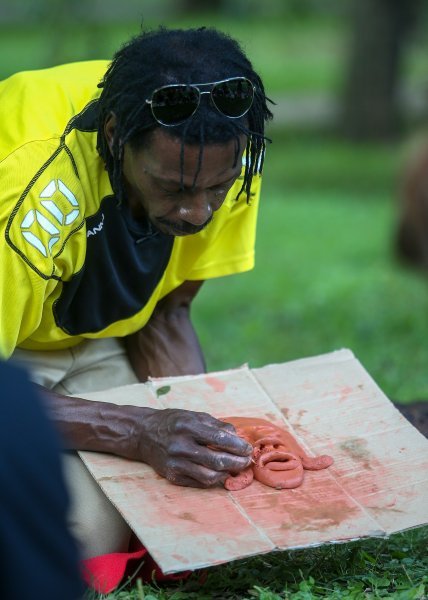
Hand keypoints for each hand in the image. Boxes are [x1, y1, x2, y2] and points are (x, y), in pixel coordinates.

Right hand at [130, 408, 252, 487]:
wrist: (143, 434)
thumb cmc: (173, 422)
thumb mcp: (194, 416)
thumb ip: (216, 425)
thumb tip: (238, 436)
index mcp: (188, 426)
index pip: (219, 439)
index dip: (238, 446)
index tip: (248, 449)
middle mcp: (180, 446)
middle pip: (217, 460)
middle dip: (237, 463)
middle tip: (247, 461)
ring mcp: (175, 463)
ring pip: (209, 476)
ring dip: (227, 474)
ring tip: (235, 469)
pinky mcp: (172, 476)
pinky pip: (198, 483)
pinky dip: (213, 480)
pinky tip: (220, 474)